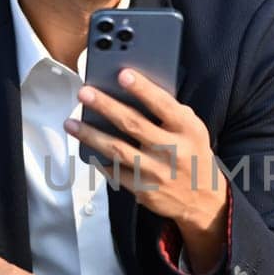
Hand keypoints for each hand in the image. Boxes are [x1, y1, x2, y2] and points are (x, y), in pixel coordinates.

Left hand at [65, 70, 227, 253]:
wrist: (202, 199)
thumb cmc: (192, 155)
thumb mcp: (193, 131)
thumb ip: (171, 113)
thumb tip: (136, 92)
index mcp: (188, 130)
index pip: (164, 105)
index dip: (143, 89)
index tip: (123, 74)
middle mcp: (173, 150)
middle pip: (133, 124)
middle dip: (106, 106)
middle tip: (84, 93)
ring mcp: (157, 172)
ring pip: (117, 150)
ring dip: (91, 135)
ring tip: (71, 122)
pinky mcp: (144, 190)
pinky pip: (115, 171)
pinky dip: (99, 159)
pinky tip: (85, 149)